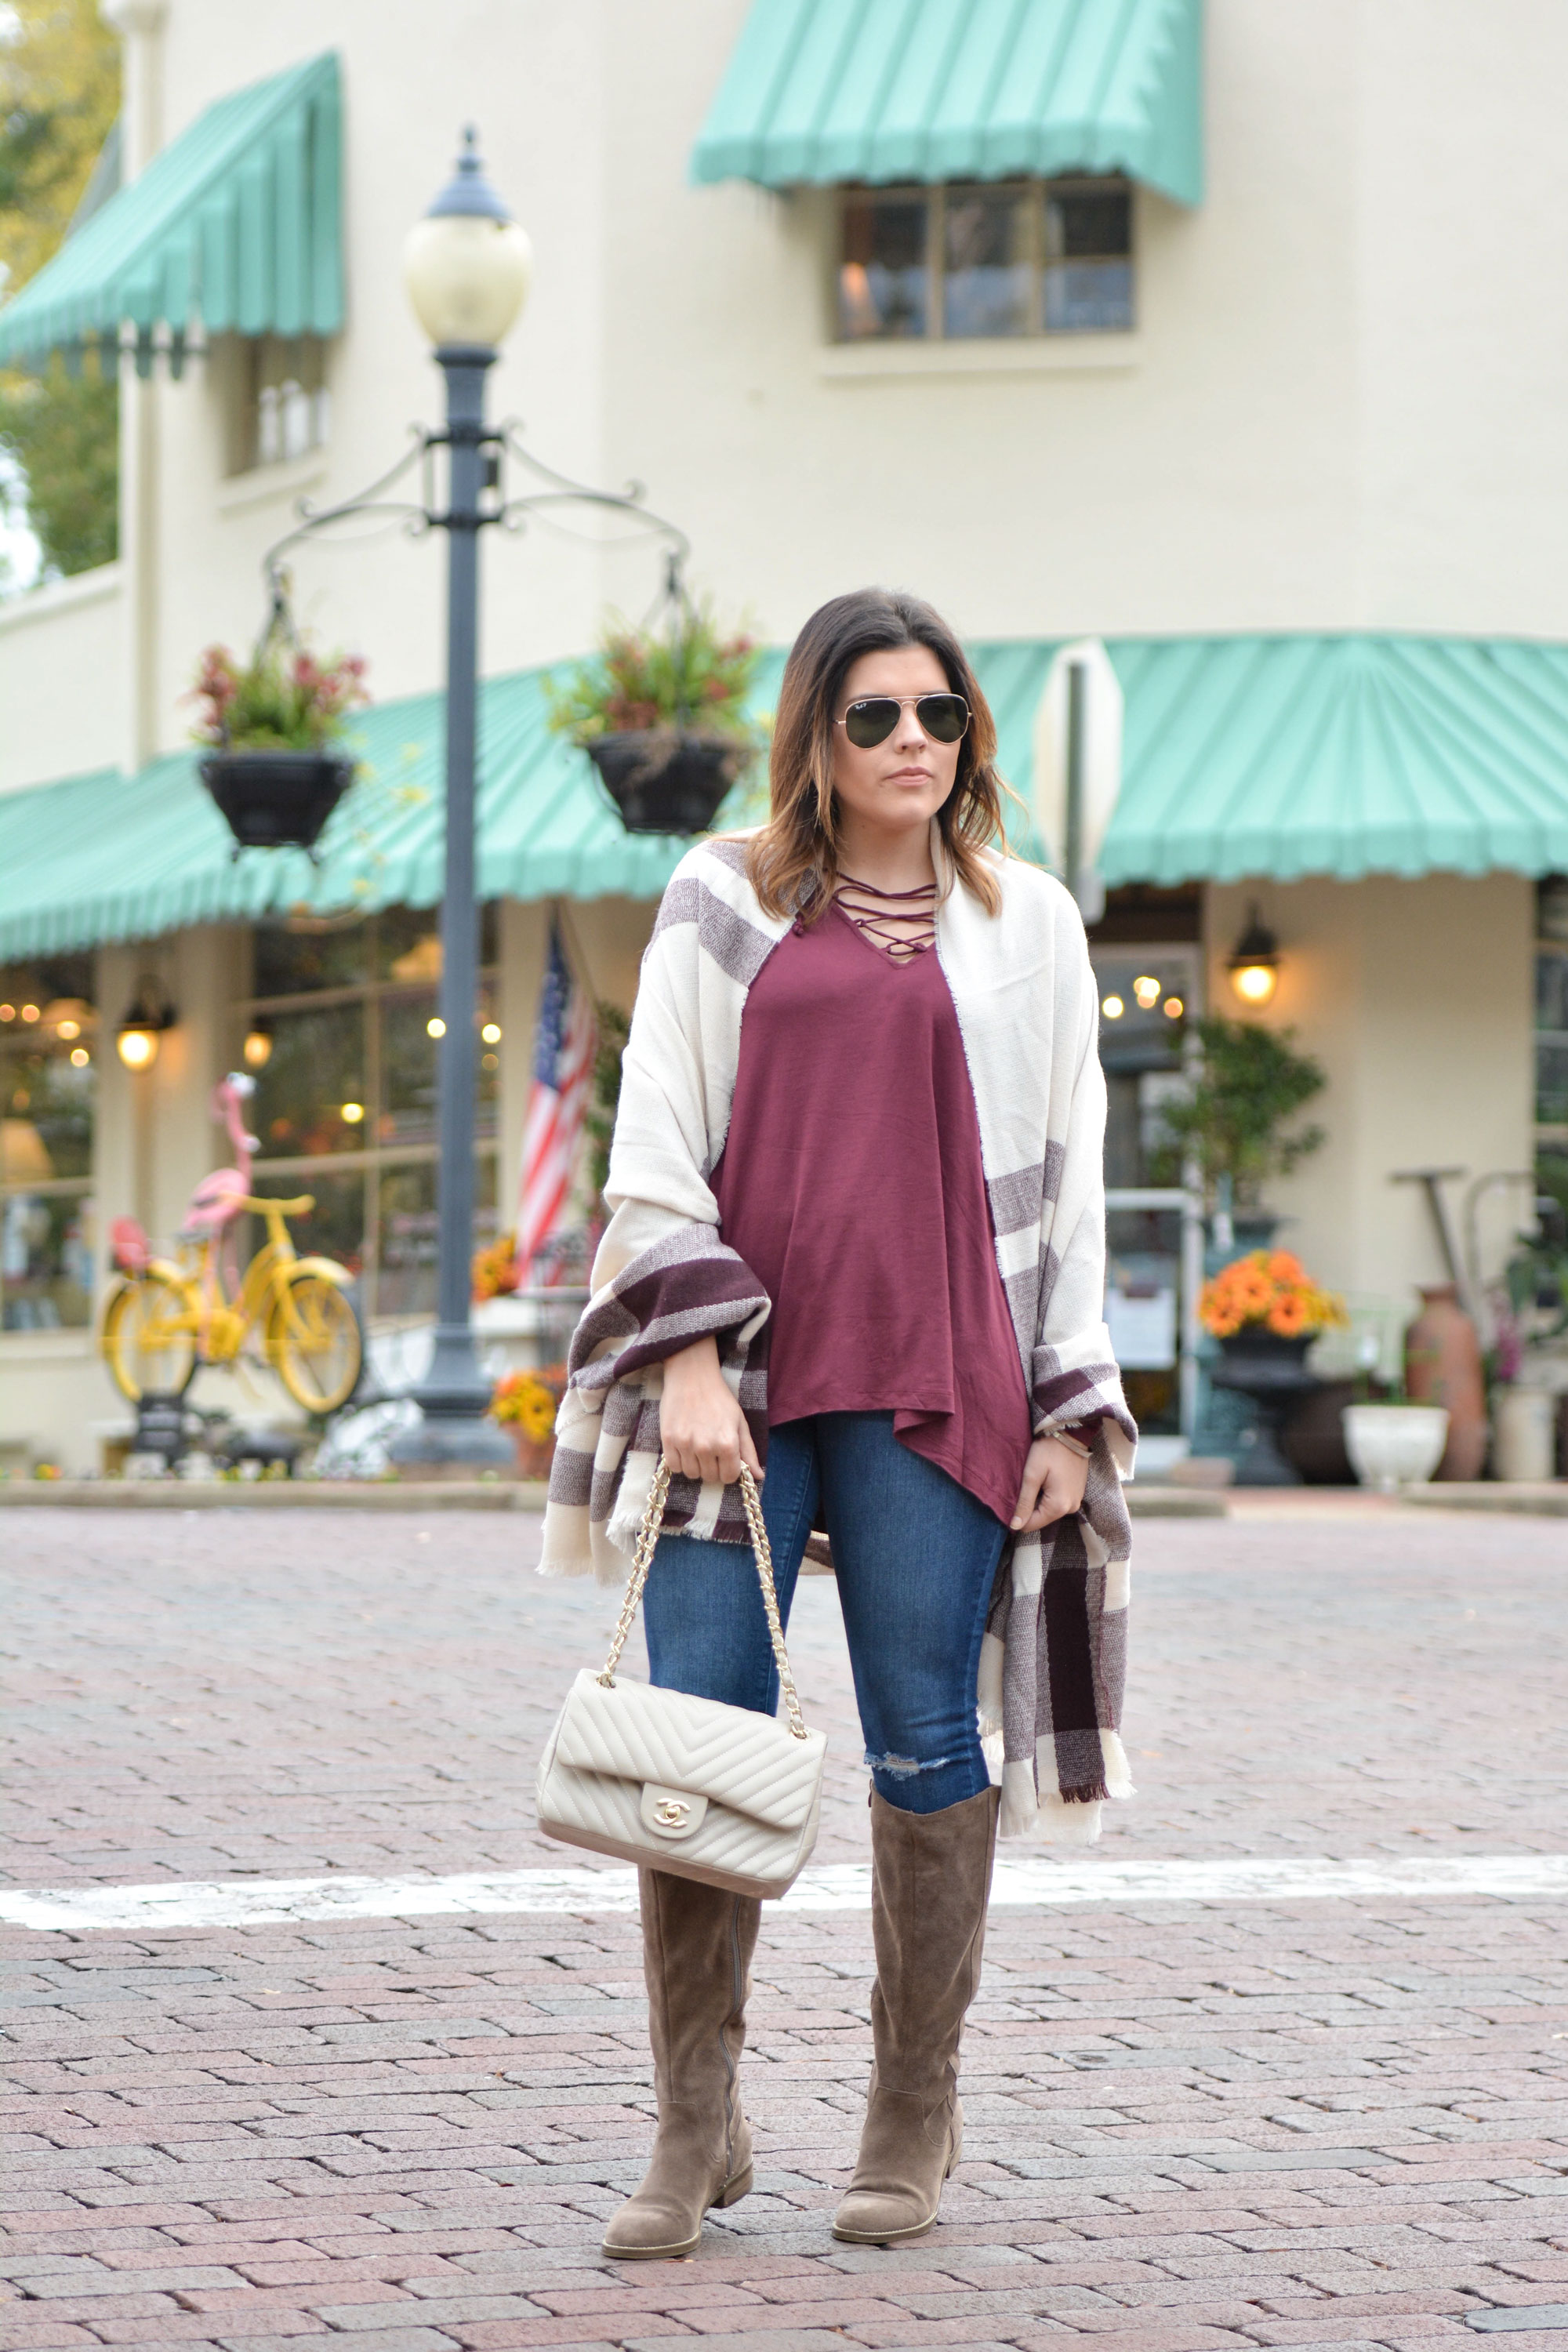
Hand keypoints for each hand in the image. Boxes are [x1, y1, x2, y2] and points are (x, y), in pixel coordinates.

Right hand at [659, 1334, 762, 1487]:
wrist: (692, 1376)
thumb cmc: (719, 1398)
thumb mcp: (740, 1422)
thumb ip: (749, 1452)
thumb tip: (758, 1477)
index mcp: (728, 1443)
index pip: (728, 1477)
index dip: (728, 1471)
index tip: (725, 1461)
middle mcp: (706, 1447)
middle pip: (710, 1477)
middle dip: (713, 1469)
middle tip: (711, 1452)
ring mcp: (685, 1444)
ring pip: (691, 1474)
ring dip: (696, 1466)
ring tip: (697, 1449)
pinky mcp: (668, 1440)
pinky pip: (674, 1466)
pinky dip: (680, 1462)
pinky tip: (685, 1449)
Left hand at [1010, 1433, 1088, 1532]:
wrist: (1071, 1433)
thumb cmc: (1049, 1451)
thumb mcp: (1032, 1475)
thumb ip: (1024, 1502)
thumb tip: (1015, 1526)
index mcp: (1059, 1506)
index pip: (1031, 1525)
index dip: (1018, 1515)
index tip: (1013, 1498)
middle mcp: (1071, 1509)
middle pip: (1041, 1518)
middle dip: (1030, 1506)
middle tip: (1025, 1485)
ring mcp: (1076, 1502)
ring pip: (1049, 1511)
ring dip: (1039, 1500)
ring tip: (1036, 1481)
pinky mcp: (1077, 1494)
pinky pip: (1058, 1503)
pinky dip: (1049, 1495)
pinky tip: (1046, 1480)